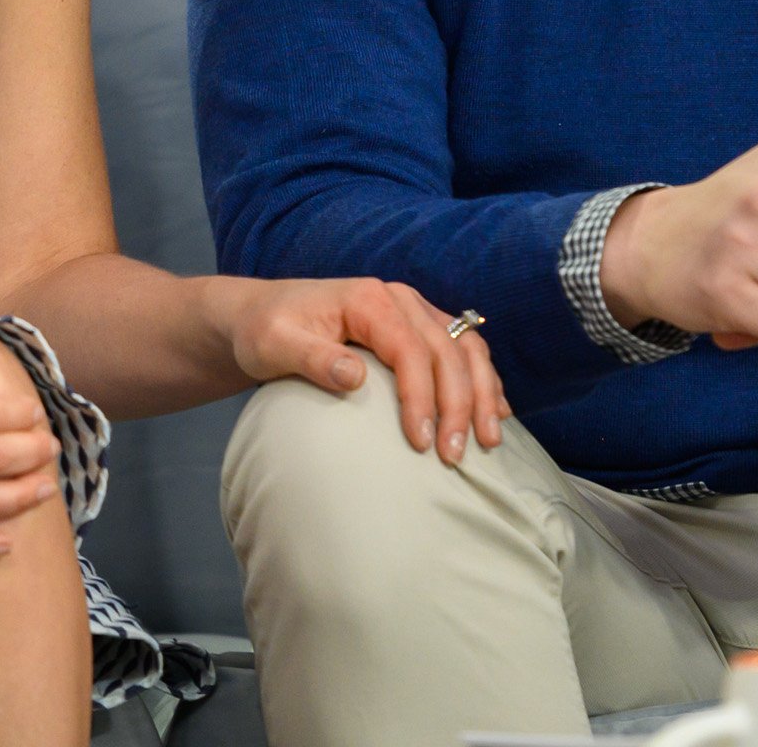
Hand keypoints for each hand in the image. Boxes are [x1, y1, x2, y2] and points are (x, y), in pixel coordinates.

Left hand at [215, 276, 508, 465]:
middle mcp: (399, 299)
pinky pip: (463, 349)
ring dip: (482, 392)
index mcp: (368, 300)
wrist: (262, 314)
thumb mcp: (275, 344)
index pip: (410, 349)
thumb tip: (354, 377)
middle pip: (446, 350)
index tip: (421, 443)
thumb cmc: (265, 331)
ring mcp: (413, 310)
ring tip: (488, 440)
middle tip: (454, 457)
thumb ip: (312, 358)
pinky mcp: (418, 327)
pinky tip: (495, 412)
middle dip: (458, 405)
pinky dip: (483, 380)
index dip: (421, 397)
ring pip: (466, 347)